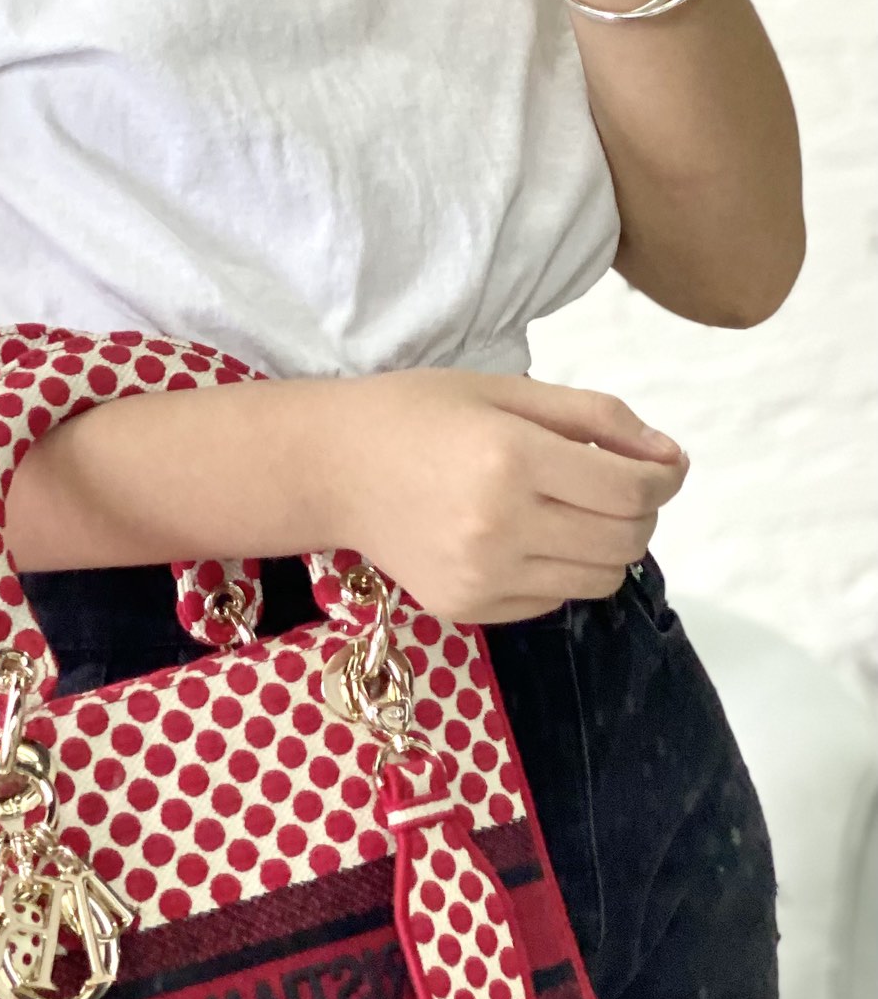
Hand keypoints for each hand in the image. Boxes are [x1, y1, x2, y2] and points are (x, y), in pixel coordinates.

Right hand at [321, 368, 690, 625]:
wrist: (329, 470)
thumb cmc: (416, 415)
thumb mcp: (506, 391)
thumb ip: (595, 417)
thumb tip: (669, 456)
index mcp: (512, 458)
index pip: (632, 490)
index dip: (664, 477)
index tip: (661, 465)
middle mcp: (500, 526)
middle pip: (625, 541)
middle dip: (641, 512)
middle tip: (615, 486)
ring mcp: (482, 575)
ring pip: (599, 580)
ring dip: (606, 546)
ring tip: (572, 512)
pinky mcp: (466, 607)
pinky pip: (553, 600)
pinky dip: (561, 570)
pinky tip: (527, 537)